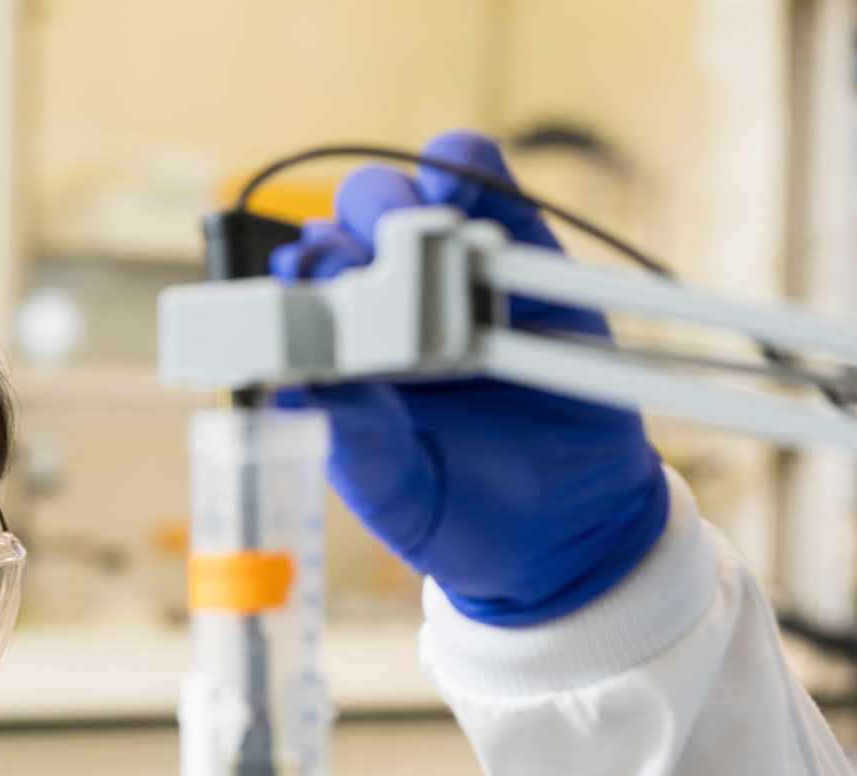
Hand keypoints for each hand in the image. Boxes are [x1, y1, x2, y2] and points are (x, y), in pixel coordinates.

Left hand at [270, 130, 667, 625]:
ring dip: (391, 202)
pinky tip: (455, 184)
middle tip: (356, 269)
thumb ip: (356, 442)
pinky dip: (465, 166)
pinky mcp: (524, 255)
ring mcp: (451, 277)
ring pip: (398, 197)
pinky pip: (488, 185)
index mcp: (338, 363)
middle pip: (337, 234)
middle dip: (339, 240)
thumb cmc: (464, 514)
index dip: (289, 283)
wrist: (568, 528)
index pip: (295, 298)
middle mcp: (384, 311)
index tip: (297, 286)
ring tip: (408, 234)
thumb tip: (297, 388)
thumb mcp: (400, 496)